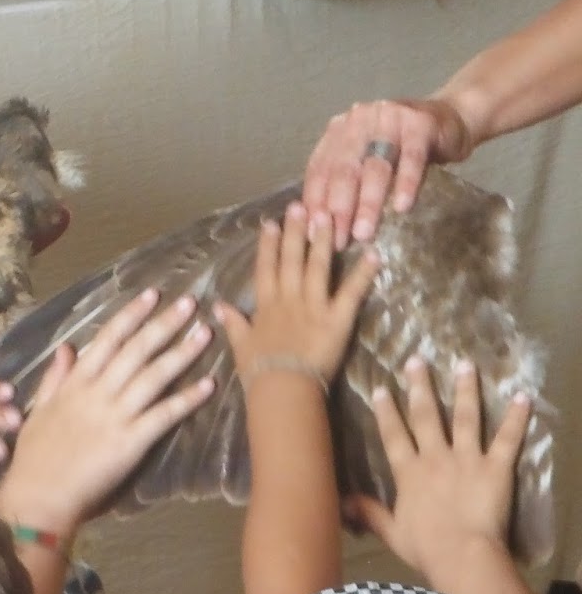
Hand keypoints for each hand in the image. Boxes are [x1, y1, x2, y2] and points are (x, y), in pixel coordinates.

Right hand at [0, 288, 214, 534]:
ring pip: (153, 377)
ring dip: (181, 353)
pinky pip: (163, 416)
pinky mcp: (130, 443)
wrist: (38, 496)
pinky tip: (208, 385)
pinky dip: (186, 399)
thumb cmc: (35, 457)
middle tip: (190, 302)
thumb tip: (66, 347)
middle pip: (136, 351)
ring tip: (204, 332)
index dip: (131, 315)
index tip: (151, 295)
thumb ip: (55, 378)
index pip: (107, 340)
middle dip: (164, 324)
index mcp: (75, 384)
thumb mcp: (39, 410)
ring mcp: (115, 417)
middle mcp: (97, 394)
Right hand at [214, 203, 377, 385]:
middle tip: (301, 206)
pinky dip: (364, 273)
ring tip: (328, 217)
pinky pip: (351, 292)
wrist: (282, 387)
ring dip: (323, 241)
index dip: (268, 245)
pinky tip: (374, 254)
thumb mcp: (240, 344)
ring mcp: (314, 306)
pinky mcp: (337, 317)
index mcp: (266, 305)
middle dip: (296, 232)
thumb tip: (218, 305)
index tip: (270, 223)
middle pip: (292, 260)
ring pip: (318, 267)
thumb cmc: (259, 371)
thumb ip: (233, 322)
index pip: (266, 268)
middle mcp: (289, 298)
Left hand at [301, 96, 471, 248]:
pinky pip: (412, 159)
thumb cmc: (402, 148)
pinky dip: (405, 185)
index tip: (314, 234)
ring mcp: (389, 119)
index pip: (320, 169)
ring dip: (367, 204)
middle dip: (338, 210)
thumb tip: (319, 226)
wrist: (451, 118)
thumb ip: (344, 182)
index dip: (315, 203)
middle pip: (343, 170)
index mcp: (339, 130)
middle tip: (337, 242)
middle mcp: (359, 120)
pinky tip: (402, 208)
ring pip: (374, 167)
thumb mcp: (367, 159)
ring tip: (363, 233)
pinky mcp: (421, 125)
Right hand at [352, 357, 531, 577]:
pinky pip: (507, 439)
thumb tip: (341, 501)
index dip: (387, 411)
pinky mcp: (495, 467)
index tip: (382, 388)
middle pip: (426, 416)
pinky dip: (516, 418)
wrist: (462, 554)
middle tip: (417, 360)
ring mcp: (466, 459)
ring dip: (464, 390)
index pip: (394, 435)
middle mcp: (435, 458)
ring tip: (465, 365)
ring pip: (465, 418)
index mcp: (409, 473)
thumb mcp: (391, 531)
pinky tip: (522, 397)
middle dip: (420, 387)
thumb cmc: (426, 547)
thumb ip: (369, 512)